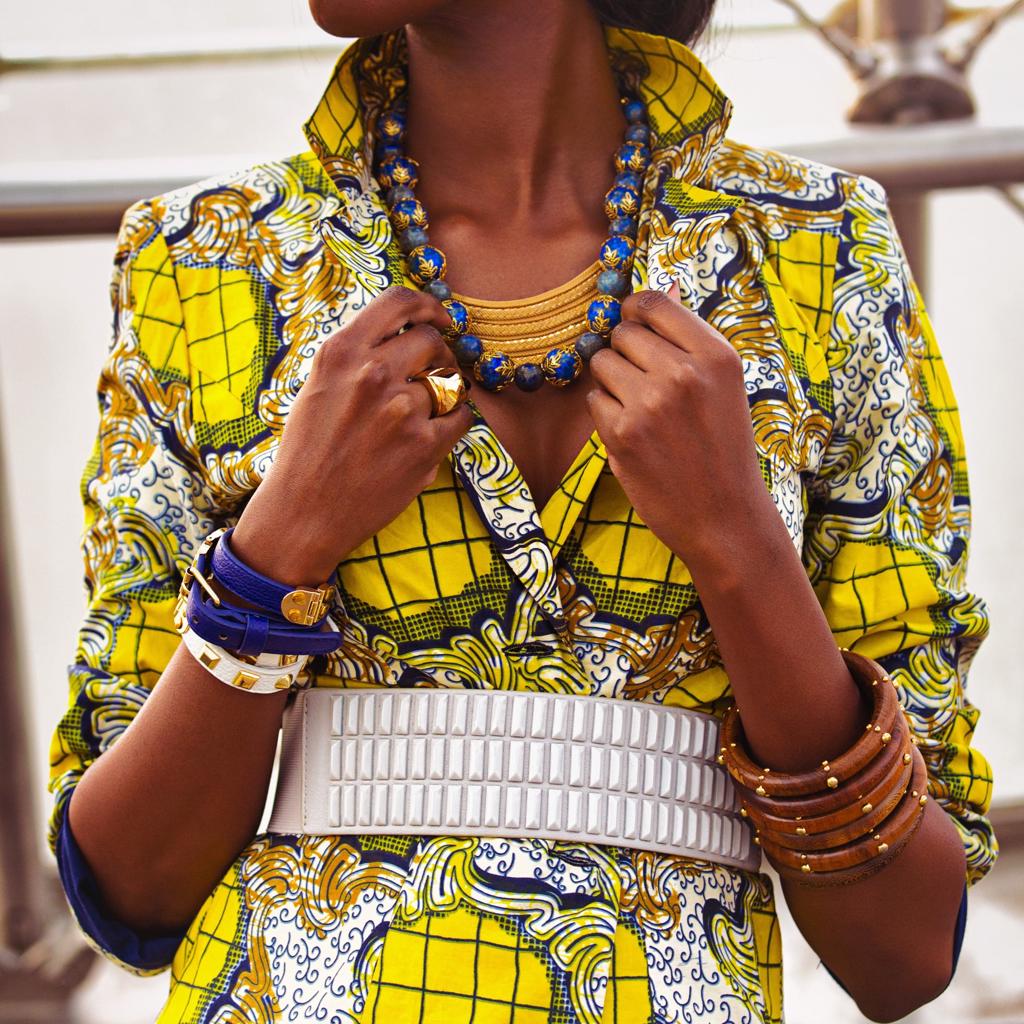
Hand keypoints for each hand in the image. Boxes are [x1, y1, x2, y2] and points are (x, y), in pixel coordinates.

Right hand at [231, 286, 472, 583]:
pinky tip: (429, 437)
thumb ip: (358, 355)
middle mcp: (372, 373)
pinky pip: (461, 418)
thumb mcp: (318, 386)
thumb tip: (405, 331)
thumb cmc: (308, 451)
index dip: (428, 305)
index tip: (440, 317)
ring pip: (448, 382)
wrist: (304, 513)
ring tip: (419, 417)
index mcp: (341, 352)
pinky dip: (452, 424)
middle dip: (437, 354)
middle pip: (431, 340)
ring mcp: (401, 410)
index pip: (398, 302)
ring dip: (443, 395)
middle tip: (432, 373)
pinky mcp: (425, 446)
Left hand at [586, 283, 770, 569]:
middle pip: (623, 333)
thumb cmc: (722, 447)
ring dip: (612, 383)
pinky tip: (634, 434)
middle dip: (625, 353)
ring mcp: (650, 403)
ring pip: (602, 364)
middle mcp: (683, 373)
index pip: (654, 302)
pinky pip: (594, 400)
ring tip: (642, 410)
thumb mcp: (724, 386)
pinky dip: (606, 414)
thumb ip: (690, 340)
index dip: (635, 311)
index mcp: (716, 355)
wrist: (724, 516)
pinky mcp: (622, 433)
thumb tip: (662, 289)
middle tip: (646, 384)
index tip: (634, 325)